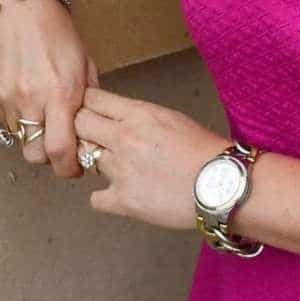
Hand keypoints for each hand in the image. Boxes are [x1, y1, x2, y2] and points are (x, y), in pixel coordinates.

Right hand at [0, 0, 99, 176]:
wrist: (21, 6)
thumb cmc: (59, 33)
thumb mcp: (84, 65)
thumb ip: (88, 101)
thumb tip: (89, 132)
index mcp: (60, 94)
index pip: (59, 151)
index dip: (68, 167)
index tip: (74, 166)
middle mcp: (30, 100)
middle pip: (35, 155)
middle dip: (49, 157)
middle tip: (59, 144)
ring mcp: (5, 97)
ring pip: (19, 139)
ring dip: (32, 135)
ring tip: (42, 113)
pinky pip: (4, 120)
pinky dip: (17, 118)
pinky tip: (25, 96)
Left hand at [73, 86, 226, 229]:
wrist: (221, 184)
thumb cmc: (203, 150)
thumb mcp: (170, 118)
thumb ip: (138, 116)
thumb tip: (114, 117)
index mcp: (138, 114)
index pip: (92, 99)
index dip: (87, 105)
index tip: (89, 111)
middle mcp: (123, 138)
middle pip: (78, 125)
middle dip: (82, 129)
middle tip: (94, 138)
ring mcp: (121, 171)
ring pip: (86, 160)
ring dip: (99, 163)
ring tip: (123, 167)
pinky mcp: (123, 201)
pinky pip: (95, 198)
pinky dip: (105, 197)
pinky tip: (122, 193)